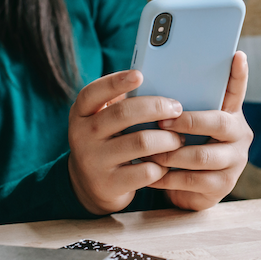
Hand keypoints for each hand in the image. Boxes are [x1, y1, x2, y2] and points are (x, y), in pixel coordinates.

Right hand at [67, 70, 185, 214]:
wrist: (90, 185)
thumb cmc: (108, 141)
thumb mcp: (104, 121)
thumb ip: (122, 104)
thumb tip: (162, 84)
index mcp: (81, 113)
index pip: (93, 92)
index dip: (116, 82)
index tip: (140, 75)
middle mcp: (82, 135)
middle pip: (123, 114)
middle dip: (157, 107)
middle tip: (177, 109)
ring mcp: (94, 161)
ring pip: (142, 142)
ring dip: (168, 138)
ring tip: (179, 138)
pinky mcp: (109, 184)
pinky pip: (146, 171)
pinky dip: (163, 165)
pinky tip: (168, 163)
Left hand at [146, 51, 252, 210]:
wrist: (188, 191)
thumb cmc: (183, 148)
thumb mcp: (185, 126)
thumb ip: (180, 107)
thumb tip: (149, 82)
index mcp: (231, 114)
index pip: (236, 91)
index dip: (238, 74)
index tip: (237, 55)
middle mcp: (239, 135)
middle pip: (219, 123)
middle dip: (187, 122)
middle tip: (161, 122)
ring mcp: (235, 162)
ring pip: (202, 155)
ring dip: (171, 153)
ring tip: (151, 151)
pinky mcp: (223, 186)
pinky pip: (192, 180)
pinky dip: (167, 177)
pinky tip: (151, 173)